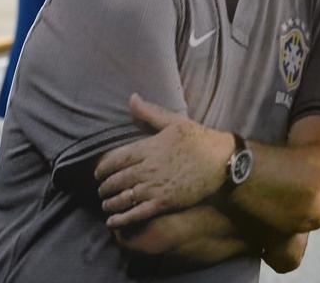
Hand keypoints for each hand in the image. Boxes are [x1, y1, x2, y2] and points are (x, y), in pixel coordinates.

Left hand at [94, 94, 233, 228]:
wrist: (221, 161)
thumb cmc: (198, 139)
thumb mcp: (174, 121)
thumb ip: (149, 113)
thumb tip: (131, 98)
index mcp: (147, 148)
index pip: (116, 159)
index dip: (103, 169)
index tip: (98, 174)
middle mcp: (147, 168)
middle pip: (117, 180)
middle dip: (104, 187)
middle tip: (100, 190)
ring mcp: (155, 187)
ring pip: (123, 197)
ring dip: (110, 203)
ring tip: (105, 205)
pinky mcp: (164, 202)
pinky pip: (137, 213)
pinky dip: (122, 219)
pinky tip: (113, 222)